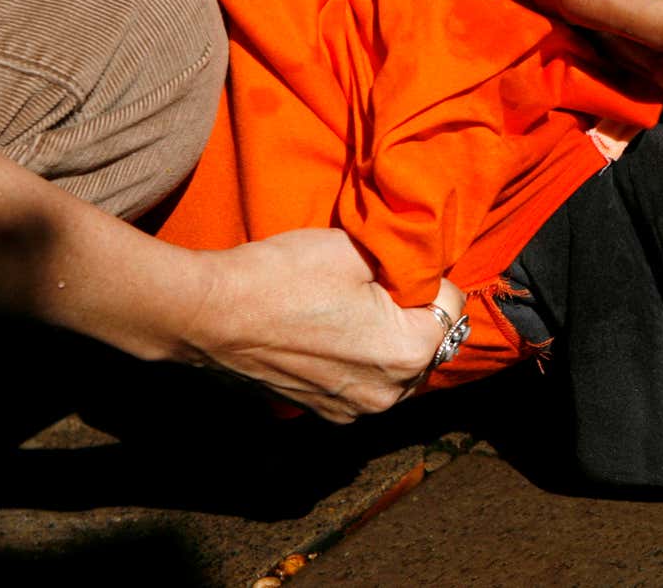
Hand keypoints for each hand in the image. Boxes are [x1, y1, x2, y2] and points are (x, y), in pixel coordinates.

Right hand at [182, 229, 459, 421]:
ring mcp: (356, 409)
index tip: (390, 269)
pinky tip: (331, 336)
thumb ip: (409, 264)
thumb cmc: (283, 276)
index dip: (426, 278)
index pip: (451, 304)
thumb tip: (426, 272)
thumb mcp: (356, 251)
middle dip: (413, 314)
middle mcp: (390, 393)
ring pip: (400, 366)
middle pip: (430, 342)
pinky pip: (367, 384)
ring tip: (351, 312)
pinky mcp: (327, 412)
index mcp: (409, 352)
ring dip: (390, 341)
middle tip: (372, 288)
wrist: (211, 314)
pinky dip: (361, 362)